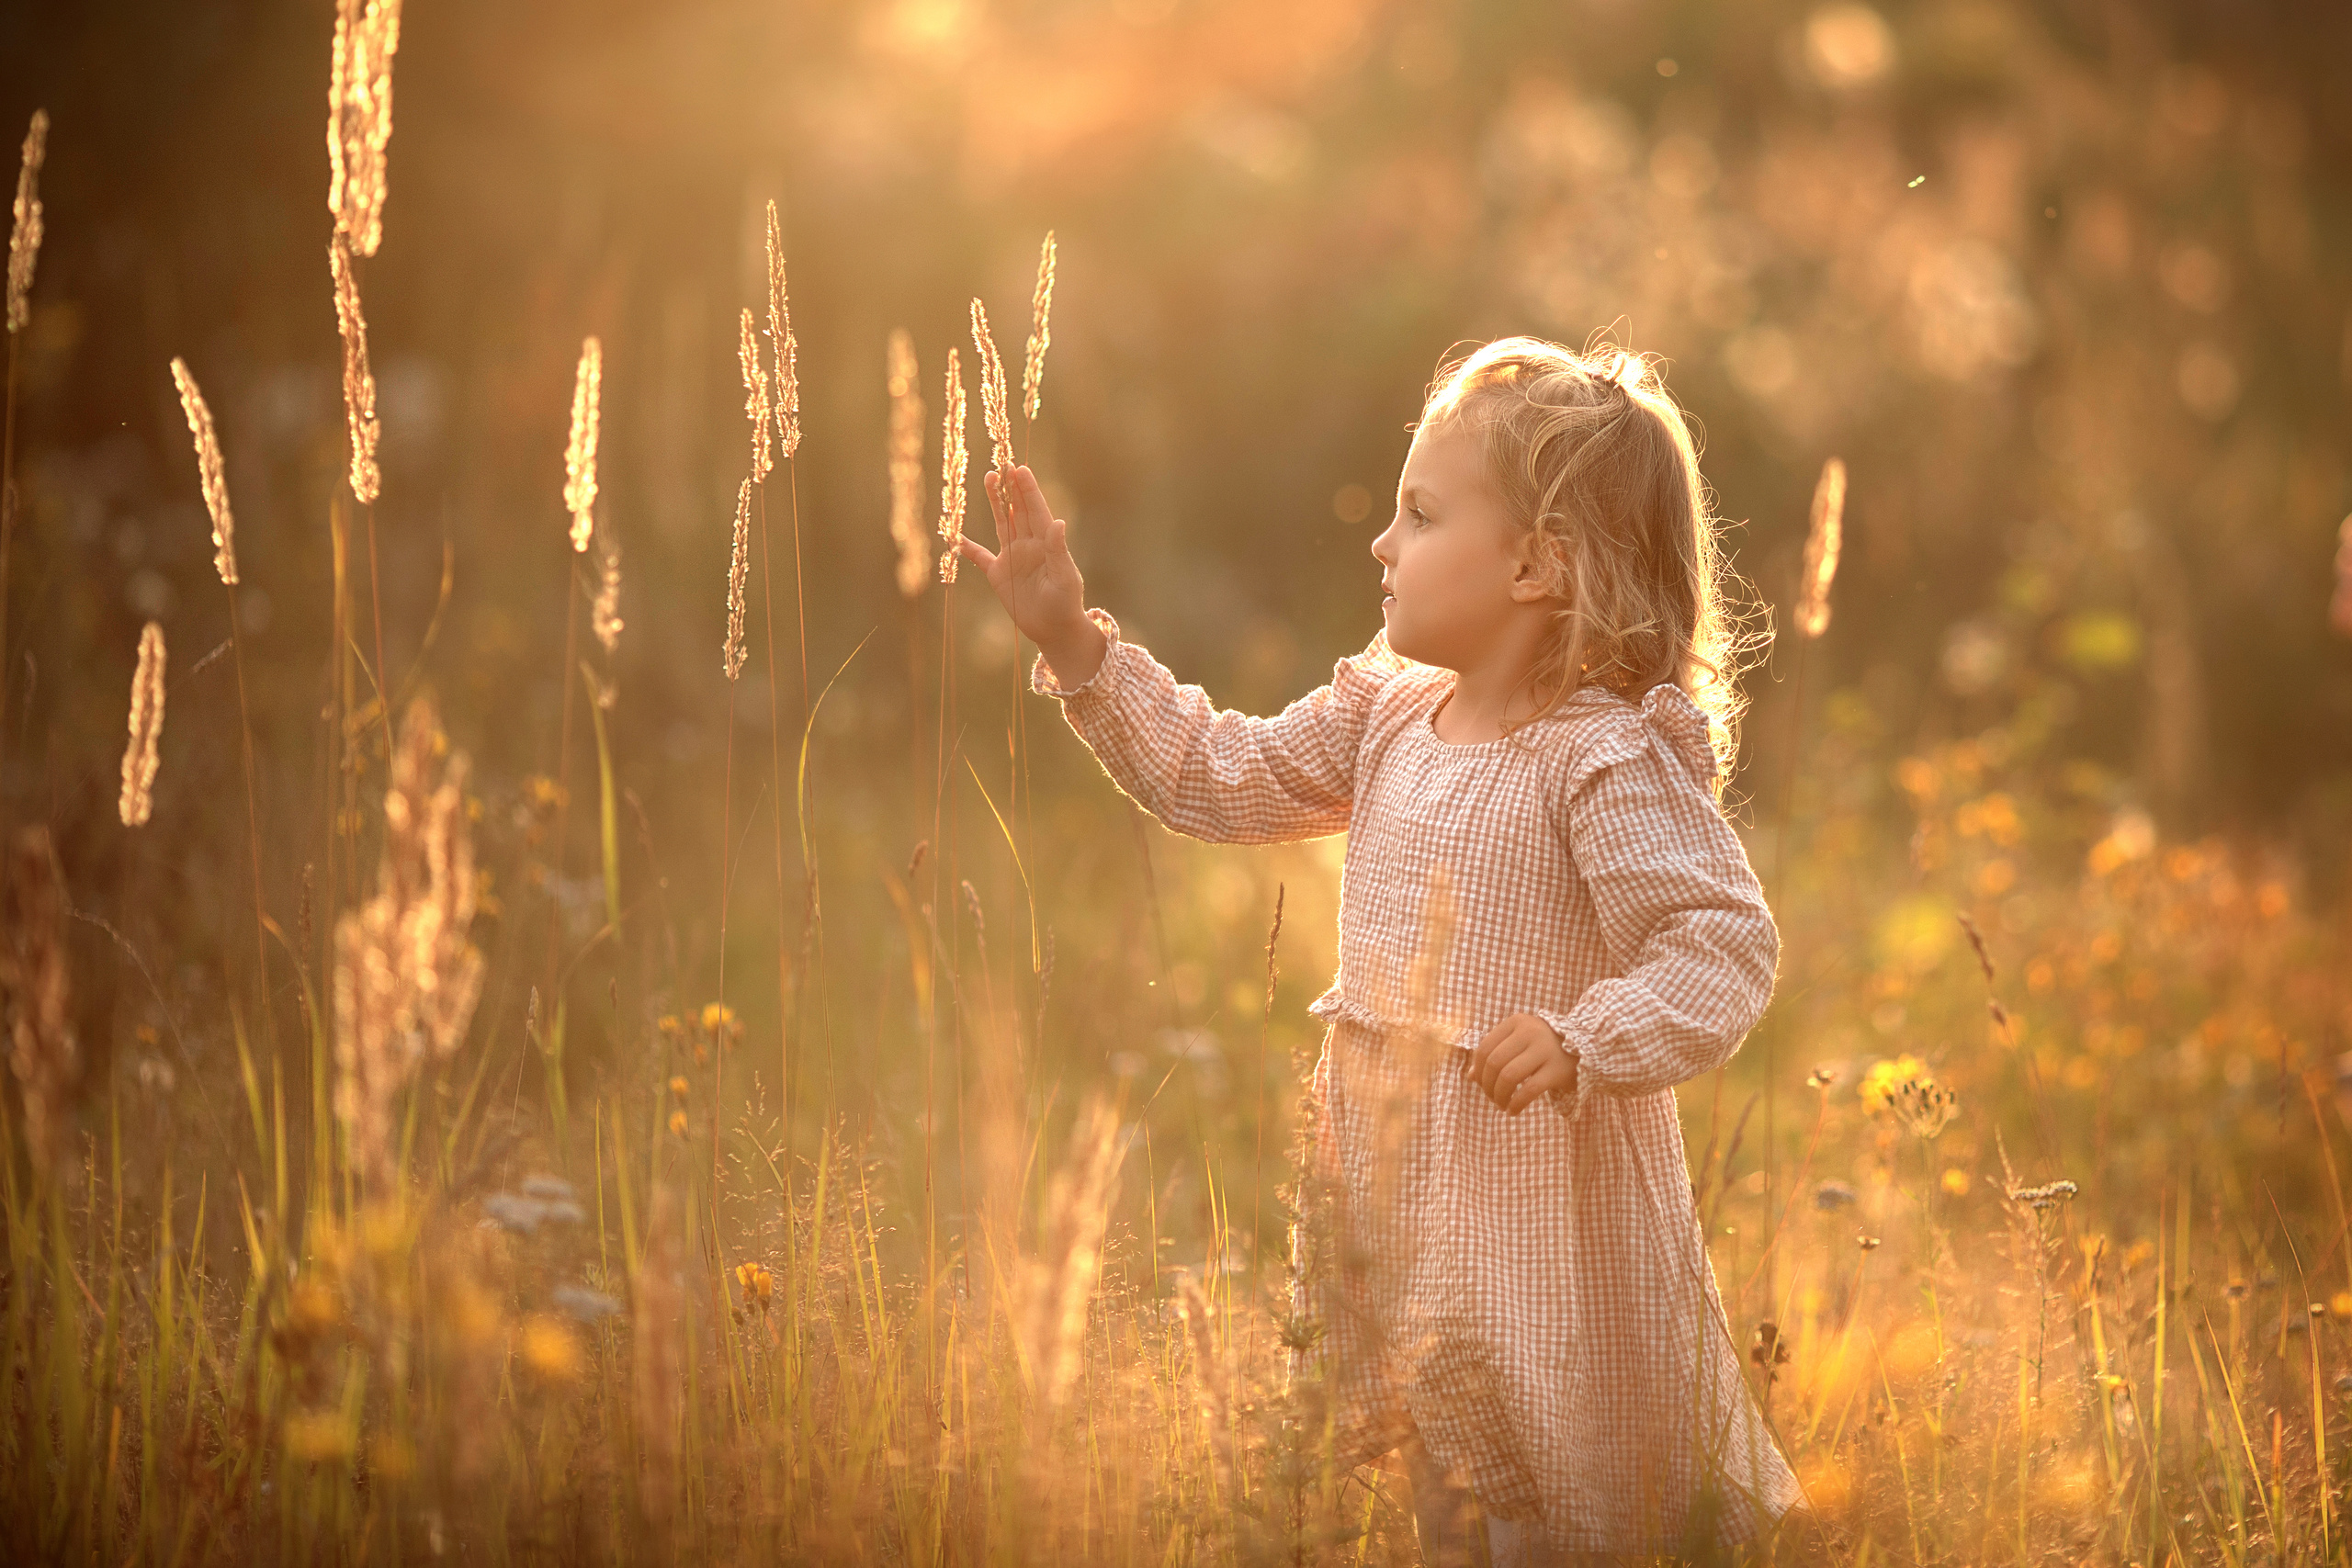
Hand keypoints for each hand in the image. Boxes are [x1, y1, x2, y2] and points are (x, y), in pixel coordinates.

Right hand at [960, 464, 1102, 687]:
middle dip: (1011, 487)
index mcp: (1045, 543)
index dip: (1028, 489)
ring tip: (989, 478)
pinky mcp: (998, 574)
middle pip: (1017, 510)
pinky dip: (968, 547)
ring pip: (1001, 523)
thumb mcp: (1065, 577)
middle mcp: (1028, 545)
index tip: (1020, 468)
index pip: (1036, 510)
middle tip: (1003, 464)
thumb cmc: (1066, 603)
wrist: (1054, 630)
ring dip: (995, 502)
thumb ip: (1058, 550)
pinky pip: (979, 556)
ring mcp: (1012, 557)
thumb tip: (1058, 522)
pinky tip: (956, 536)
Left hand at [1469, 1013, 1577, 1115]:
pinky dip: (1516, 1104)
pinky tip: (1513, 1111)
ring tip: (1501, 1105)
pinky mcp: (1557, 1070)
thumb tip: (1470, 1076)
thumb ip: (1495, 1054)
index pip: (1485, 1047)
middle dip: (1487, 1086)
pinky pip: (1529, 1090)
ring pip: (1508, 1076)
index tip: (1480, 1084)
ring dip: (1499, 1096)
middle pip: (1494, 1063)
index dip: (1477, 1070)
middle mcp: (1530, 1032)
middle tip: (1491, 1098)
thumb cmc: (1545, 1047)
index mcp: (1517, 1022)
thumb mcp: (1519, 1043)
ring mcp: (1545, 1050)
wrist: (1589, 1048)